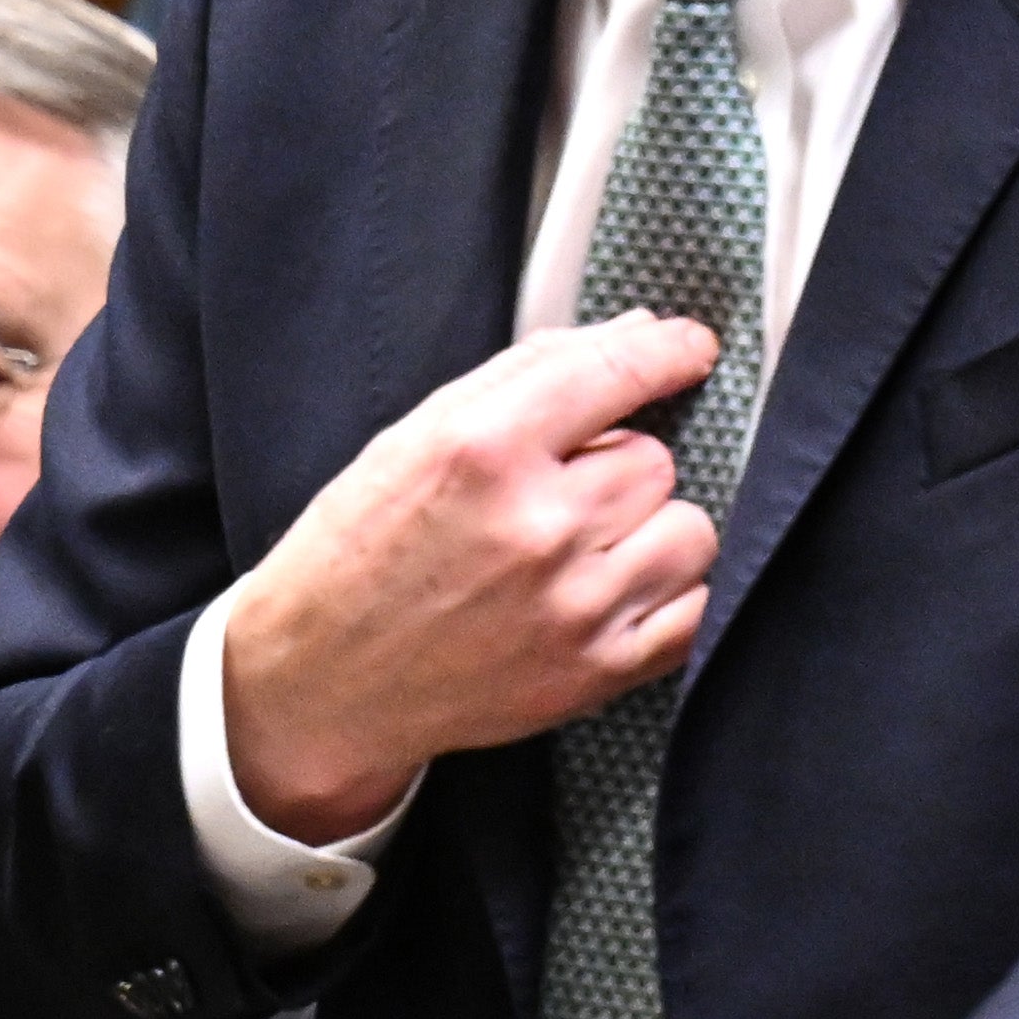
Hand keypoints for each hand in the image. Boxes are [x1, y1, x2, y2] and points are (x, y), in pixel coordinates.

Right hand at [221, 310, 722, 840]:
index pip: (616, 371)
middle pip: (654, 458)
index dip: (667, 350)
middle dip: (616, 465)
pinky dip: (670, 595)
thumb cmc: (359, 554)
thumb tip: (634, 334)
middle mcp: (537, 526)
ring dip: (650, 530)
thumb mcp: (414, 438)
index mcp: (481, 450)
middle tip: (560, 493)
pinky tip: (615, 591)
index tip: (689, 346)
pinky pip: (694, 611)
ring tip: (586, 547)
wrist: (323, 684)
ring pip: (688, 530)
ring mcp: (574, 606)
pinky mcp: (597, 672)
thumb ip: (525, 377)